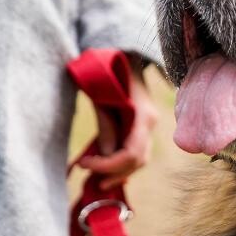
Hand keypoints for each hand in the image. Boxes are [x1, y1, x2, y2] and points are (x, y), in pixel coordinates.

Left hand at [79, 55, 158, 190]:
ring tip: (95, 180)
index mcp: (145, 116)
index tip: (84, 164)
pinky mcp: (142, 128)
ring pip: (139, 161)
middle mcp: (151, 124)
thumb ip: (106, 126)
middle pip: (137, 161)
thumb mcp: (102, 96)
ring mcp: (149, 127)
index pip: (132, 154)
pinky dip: (121, 165)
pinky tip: (105, 172)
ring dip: (117, 173)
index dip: (108, 165)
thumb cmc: (109, 72)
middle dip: (113, 173)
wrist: (124, 56)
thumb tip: (106, 154)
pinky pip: (136, 154)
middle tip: (87, 177)